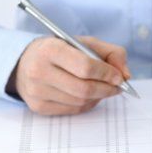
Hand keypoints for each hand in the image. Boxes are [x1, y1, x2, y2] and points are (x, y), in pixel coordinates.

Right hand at [9, 36, 130, 114]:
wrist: (25, 62)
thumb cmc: (61, 50)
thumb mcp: (84, 42)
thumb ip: (111, 53)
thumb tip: (126, 75)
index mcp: (51, 49)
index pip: (85, 66)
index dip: (106, 73)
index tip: (119, 76)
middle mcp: (39, 71)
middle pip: (83, 88)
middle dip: (107, 89)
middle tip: (118, 86)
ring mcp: (37, 91)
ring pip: (80, 101)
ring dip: (99, 97)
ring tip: (104, 88)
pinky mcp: (38, 107)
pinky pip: (72, 110)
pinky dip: (87, 104)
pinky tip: (90, 95)